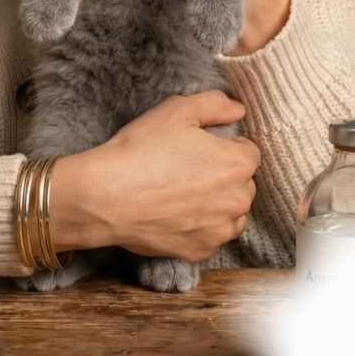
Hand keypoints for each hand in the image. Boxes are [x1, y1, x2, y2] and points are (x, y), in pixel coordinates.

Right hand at [49, 90, 259, 262]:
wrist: (105, 197)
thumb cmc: (141, 150)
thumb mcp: (176, 110)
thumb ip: (215, 104)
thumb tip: (238, 110)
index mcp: (237, 165)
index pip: (249, 153)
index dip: (224, 147)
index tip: (200, 148)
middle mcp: (237, 201)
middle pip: (243, 185)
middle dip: (223, 177)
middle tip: (188, 170)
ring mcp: (219, 231)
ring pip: (231, 215)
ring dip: (217, 205)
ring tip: (183, 194)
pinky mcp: (200, 252)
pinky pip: (210, 237)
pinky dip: (199, 228)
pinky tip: (175, 215)